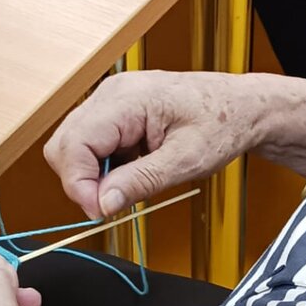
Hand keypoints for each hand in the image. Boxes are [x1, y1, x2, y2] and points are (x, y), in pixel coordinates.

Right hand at [44, 71, 269, 219]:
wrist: (242, 106)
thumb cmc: (223, 123)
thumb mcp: (186, 160)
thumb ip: (140, 181)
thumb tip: (102, 204)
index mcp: (127, 99)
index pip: (73, 144)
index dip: (78, 184)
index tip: (99, 212)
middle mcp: (111, 94)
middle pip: (63, 145)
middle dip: (81, 181)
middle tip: (112, 204)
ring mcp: (111, 100)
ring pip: (73, 145)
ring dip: (92, 174)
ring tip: (129, 184)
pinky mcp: (115, 111)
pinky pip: (91, 143)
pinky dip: (103, 165)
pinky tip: (132, 170)